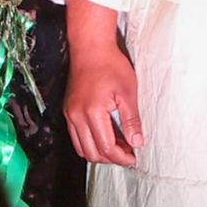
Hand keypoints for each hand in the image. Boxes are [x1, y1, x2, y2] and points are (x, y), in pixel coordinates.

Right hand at [66, 38, 143, 165]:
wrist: (91, 47)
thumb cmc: (110, 64)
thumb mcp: (128, 92)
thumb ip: (132, 120)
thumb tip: (137, 142)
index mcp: (92, 112)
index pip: (106, 147)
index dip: (121, 157)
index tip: (133, 157)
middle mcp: (76, 115)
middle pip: (91, 153)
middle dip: (111, 159)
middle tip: (127, 153)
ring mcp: (70, 113)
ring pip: (81, 148)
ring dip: (99, 153)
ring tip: (118, 147)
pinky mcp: (68, 110)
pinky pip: (76, 136)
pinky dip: (90, 143)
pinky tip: (105, 136)